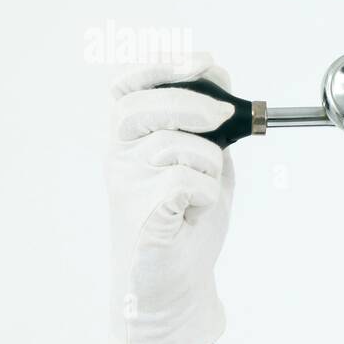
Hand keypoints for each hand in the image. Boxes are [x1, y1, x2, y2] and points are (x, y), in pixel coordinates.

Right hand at [105, 53, 235, 343]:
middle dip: (191, 103)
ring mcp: (127, 186)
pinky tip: (197, 208)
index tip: (202, 62)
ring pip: (174, 146)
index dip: (162, 66)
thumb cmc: (187, 218)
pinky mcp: (143, 215)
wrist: (175, 281)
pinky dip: (204, 192)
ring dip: (209, 162)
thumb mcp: (204, 159)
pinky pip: (183, 182)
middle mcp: (120, 158)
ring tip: (205, 189)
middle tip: (223, 118)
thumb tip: (220, 80)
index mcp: (130, 139)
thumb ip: (207, 123)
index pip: (130, 87)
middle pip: (143, 106)